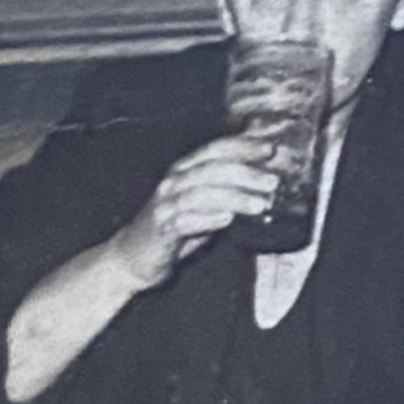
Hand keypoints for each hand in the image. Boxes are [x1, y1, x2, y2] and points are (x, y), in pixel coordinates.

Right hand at [108, 135, 279, 290]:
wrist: (131, 257)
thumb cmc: (174, 226)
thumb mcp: (202, 202)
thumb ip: (227, 190)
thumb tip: (265, 179)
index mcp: (184, 170)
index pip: (215, 150)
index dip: (243, 146)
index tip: (270, 150)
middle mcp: (173, 182)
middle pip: (212, 170)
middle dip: (246, 174)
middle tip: (273, 182)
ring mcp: (165, 206)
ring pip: (202, 194)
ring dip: (235, 197)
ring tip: (260, 204)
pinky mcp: (161, 230)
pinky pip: (185, 222)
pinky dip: (207, 219)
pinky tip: (227, 219)